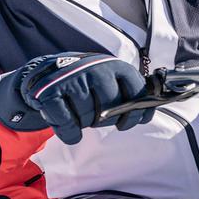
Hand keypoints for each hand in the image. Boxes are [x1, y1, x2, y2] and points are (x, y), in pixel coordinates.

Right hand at [0, 52, 152, 145]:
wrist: (43, 74)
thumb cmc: (83, 83)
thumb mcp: (108, 79)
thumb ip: (130, 91)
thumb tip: (154, 105)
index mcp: (113, 66)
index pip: (137, 92)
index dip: (136, 112)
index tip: (126, 123)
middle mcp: (94, 69)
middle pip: (110, 109)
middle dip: (103, 120)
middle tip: (94, 117)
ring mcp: (71, 79)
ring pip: (87, 118)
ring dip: (82, 124)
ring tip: (76, 115)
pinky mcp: (49, 93)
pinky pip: (66, 124)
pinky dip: (68, 132)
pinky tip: (68, 128)